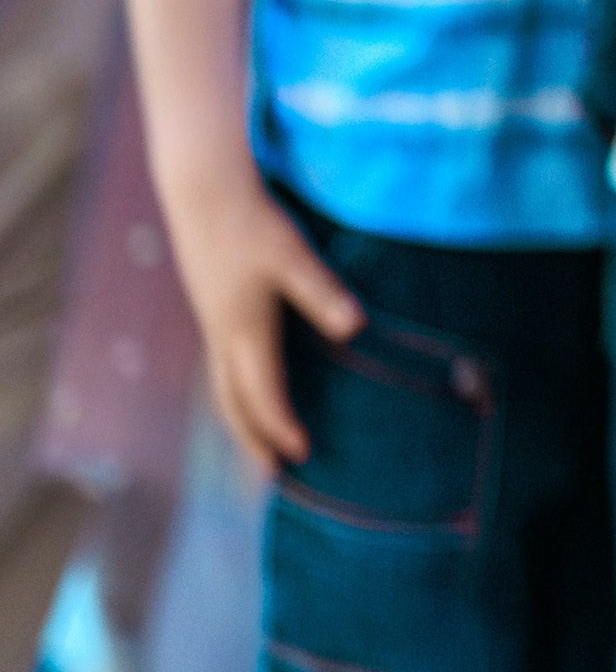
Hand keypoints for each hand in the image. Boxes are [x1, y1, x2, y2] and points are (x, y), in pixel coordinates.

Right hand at [161, 168, 363, 473]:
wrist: (204, 196)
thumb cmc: (253, 224)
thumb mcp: (293, 256)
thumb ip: (322, 292)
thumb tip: (355, 329)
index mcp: (245, 331)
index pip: (263, 394)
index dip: (281, 426)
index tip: (302, 454)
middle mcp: (224, 336)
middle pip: (233, 404)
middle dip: (253, 440)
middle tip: (271, 475)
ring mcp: (214, 325)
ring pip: (222, 388)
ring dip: (241, 420)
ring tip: (258, 445)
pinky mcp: (214, 309)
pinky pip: (221, 368)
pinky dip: (234, 393)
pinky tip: (249, 389)